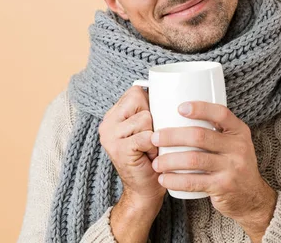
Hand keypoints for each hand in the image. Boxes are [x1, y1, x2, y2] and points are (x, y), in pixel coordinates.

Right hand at [98, 86, 165, 206]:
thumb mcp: (149, 128)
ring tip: (151, 149)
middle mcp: (107, 123)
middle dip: (153, 119)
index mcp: (113, 115)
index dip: (150, 104)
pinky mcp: (119, 149)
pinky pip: (146, 136)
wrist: (145, 190)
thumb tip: (173, 90)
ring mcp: (110, 136)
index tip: (152, 123)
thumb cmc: (153, 157)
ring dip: (155, 135)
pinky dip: (154, 147)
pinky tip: (150, 157)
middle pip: (141, 101)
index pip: (136, 91)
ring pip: (146, 118)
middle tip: (150, 139)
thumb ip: (151, 109)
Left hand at [150, 101, 276, 240]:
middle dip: (172, 136)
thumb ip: (217, 131)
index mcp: (239, 131)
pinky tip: (164, 179)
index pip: (221, 113)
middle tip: (155, 138)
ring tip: (156, 163)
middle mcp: (238, 147)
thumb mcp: (235, 143)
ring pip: (193, 159)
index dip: (200, 108)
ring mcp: (232, 167)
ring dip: (169, 160)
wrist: (252, 197)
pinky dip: (175, 180)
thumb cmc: (234, 164)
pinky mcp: (223, 186)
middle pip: (200, 136)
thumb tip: (180, 115)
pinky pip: (193, 182)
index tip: (179, 108)